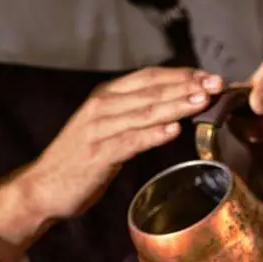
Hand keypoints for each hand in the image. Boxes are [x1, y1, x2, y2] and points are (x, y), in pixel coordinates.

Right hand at [0, 66, 223, 261]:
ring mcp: (99, 129)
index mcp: (107, 95)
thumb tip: (174, 109)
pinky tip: (174, 130)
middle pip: (152, 90)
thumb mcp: (109, 129)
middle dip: (187, 85)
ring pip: (145, 112)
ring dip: (176, 104)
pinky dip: (153, 134)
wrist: (44, 187)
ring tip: (203, 100)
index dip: (182, 74)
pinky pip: (130, 141)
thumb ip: (135, 116)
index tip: (211, 76)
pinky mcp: (98, 153)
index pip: (150, 77)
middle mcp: (103, 106)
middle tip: (217, 83)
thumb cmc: (82, 160)